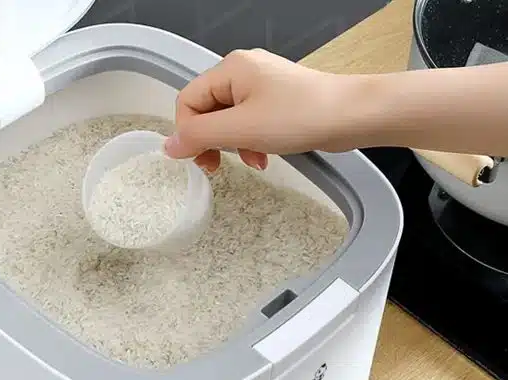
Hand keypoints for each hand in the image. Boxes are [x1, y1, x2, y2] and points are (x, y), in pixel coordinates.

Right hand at [163, 48, 353, 171]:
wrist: (353, 115)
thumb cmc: (301, 116)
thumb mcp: (241, 130)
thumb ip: (200, 136)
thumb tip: (169, 146)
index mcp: (230, 69)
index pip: (187, 101)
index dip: (188, 133)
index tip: (201, 158)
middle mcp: (242, 71)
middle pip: (206, 110)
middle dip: (212, 141)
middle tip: (217, 167)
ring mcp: (261, 85)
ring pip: (228, 119)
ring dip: (233, 145)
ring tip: (252, 160)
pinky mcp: (277, 100)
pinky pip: (249, 122)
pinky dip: (251, 141)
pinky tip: (264, 156)